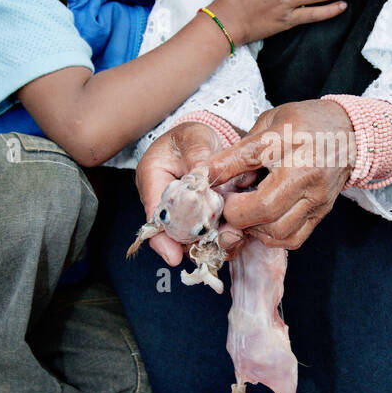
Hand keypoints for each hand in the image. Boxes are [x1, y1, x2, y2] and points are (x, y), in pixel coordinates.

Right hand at [135, 121, 227, 264]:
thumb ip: (198, 157)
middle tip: (215, 247)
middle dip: (193, 244)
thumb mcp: (194, 139)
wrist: (202, 140)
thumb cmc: (192, 137)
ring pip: (193, 237)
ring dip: (212, 242)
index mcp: (153, 180)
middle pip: (173, 233)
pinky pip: (208, 233)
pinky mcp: (200, 217)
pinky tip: (238, 236)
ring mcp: (182, 213)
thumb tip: (202, 177)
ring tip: (232, 240)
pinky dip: (222, 236)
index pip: (154, 215)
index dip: (163, 238)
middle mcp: (164, 202)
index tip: (175, 255)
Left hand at [202, 100, 356, 250]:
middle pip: (265, 210)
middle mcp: (307, 175)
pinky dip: (272, 237)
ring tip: (245, 213)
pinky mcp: (322, 212)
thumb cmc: (305, 123)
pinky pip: (293, 239)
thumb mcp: (270, 123)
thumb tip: (211, 175)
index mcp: (290, 144)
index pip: (251, 162)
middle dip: (237, 213)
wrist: (348, 132)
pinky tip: (262, 223)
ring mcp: (317, 197)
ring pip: (278, 231)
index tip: (208, 185)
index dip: (223, 179)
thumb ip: (241, 151)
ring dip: (253, 228)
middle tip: (227, 204)